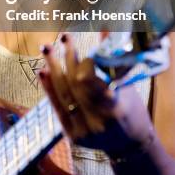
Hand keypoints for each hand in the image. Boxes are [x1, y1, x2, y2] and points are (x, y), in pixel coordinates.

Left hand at [39, 33, 154, 154]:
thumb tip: (105, 29)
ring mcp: (83, 131)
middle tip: (62, 37)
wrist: (130, 145)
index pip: (89, 81)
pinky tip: (43, 71)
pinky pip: (57, 107)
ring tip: (46, 48)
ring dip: (53, 68)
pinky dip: (50, 88)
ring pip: (63, 94)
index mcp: (114, 108)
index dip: (84, 63)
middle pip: (74, 84)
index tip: (86, 52)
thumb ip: (112, 60)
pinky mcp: (73, 136)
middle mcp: (97, 121)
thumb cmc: (131, 108)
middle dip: (67, 58)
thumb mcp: (127, 85)